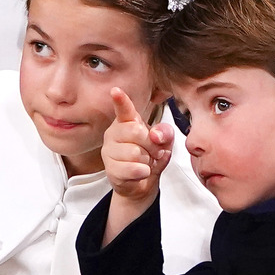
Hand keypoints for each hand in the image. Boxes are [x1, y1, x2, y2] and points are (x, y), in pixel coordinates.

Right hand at [102, 87, 173, 201]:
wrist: (142, 183)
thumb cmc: (150, 156)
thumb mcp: (164, 142)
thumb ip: (165, 133)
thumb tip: (156, 135)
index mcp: (127, 122)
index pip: (123, 109)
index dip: (120, 100)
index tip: (115, 91)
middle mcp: (114, 133)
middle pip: (136, 132)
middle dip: (152, 145)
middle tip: (154, 152)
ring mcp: (109, 151)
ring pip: (135, 153)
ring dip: (147, 161)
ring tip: (144, 163)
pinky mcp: (110, 169)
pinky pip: (132, 169)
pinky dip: (143, 172)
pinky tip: (141, 172)